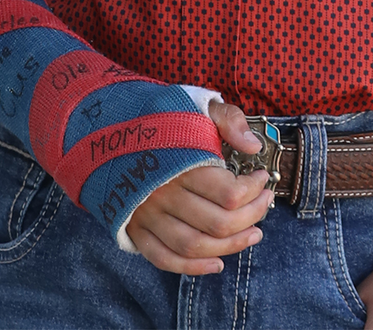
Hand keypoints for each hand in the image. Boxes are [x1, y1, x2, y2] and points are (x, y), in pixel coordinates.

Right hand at [125, 99, 272, 273]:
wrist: (107, 128)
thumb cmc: (159, 118)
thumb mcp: (196, 105)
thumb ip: (228, 120)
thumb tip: (253, 147)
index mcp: (180, 162)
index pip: (228, 192)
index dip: (254, 190)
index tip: (263, 178)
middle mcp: (163, 193)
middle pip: (217, 223)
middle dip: (250, 217)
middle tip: (265, 205)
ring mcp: (147, 215)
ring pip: (195, 245)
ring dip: (230, 247)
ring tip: (253, 235)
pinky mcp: (135, 229)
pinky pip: (164, 258)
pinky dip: (192, 268)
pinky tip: (217, 264)